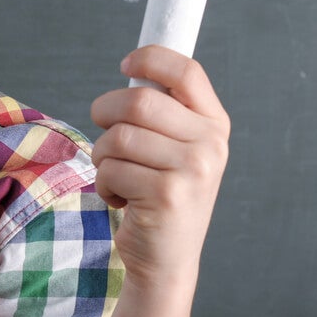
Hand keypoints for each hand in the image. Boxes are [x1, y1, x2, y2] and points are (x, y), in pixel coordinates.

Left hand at [89, 45, 229, 290]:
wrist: (166, 258)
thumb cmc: (160, 192)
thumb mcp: (175, 148)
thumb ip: (164, 111)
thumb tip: (134, 68)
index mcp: (215, 124)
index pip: (186, 71)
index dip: (151, 59)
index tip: (125, 64)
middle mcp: (211, 145)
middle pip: (139, 102)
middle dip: (104, 111)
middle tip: (101, 129)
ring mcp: (193, 170)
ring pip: (119, 137)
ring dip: (102, 155)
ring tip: (115, 173)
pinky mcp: (168, 195)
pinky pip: (111, 170)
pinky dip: (104, 183)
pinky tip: (121, 198)